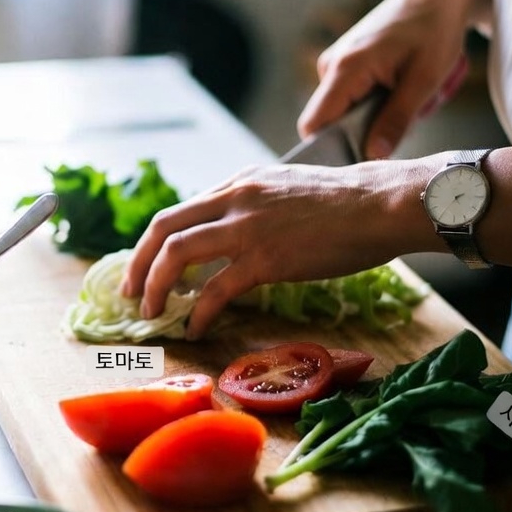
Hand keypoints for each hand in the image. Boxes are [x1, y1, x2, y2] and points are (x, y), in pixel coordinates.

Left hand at [120, 160, 430, 338]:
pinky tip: (195, 328)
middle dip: (138, 263)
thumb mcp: (286, 189)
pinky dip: (198, 312)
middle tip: (130, 293)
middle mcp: (234, 199)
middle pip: (163, 227)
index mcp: (238, 183)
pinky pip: (216, 290)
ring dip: (155, 286)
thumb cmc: (346, 202)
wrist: (381, 203)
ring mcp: (247, 228)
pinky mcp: (266, 259)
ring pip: (177, 254)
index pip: (180, 211)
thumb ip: (254, 206)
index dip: (155, 243)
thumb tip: (232, 232)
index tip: (145, 267)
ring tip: (151, 312)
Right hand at [299, 0, 491, 158]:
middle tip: (404, 118)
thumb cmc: (433, 29)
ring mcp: (336, 63)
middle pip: (330, 121)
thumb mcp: (424, 80)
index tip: (357, 160)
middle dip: (364, 130)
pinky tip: (401, 86)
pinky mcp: (346, 63)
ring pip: (344, 110)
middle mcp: (331, 65)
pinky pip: (351, 97)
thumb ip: (396, 121)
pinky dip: (377, 101)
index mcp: (345, 68)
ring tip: (409, 96)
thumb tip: (373, 156)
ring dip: (376, 115)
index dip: (327, 148)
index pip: (313, 124)